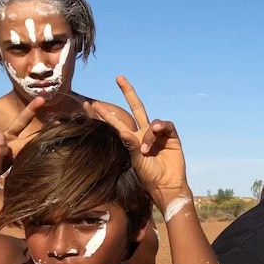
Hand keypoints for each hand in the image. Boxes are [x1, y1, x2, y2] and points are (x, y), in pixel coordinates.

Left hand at [90, 76, 187, 202]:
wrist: (166, 185)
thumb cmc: (148, 177)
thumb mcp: (135, 161)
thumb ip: (130, 145)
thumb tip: (121, 131)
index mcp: (131, 140)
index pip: (117, 122)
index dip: (106, 113)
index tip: (91, 104)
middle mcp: (144, 134)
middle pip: (136, 107)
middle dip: (128, 92)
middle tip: (119, 78)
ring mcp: (158, 134)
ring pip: (152, 121)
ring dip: (149, 134)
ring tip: (146, 149)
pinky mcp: (171, 137)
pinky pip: (165, 125)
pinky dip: (160, 128)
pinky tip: (157, 134)